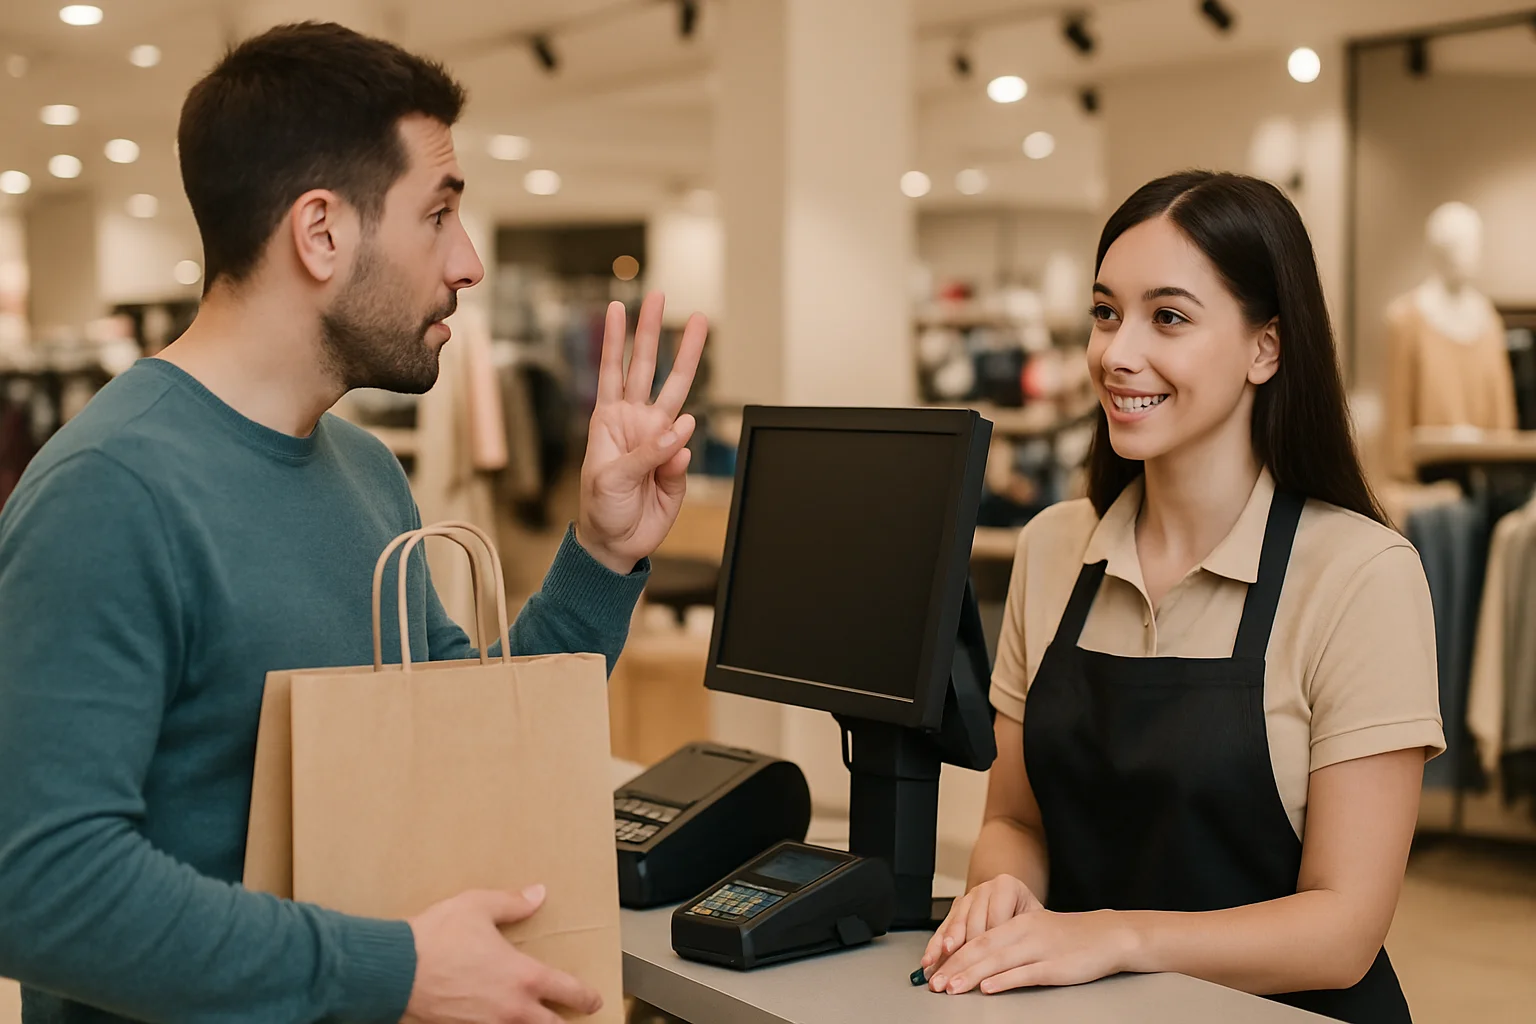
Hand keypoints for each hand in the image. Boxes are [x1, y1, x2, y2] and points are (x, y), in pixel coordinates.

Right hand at [404, 886, 602, 1023]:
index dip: (586, 998)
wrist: (396, 970)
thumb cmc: (437, 937)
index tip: (594, 1000)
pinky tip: (497, 1019)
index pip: (568, 992)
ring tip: (535, 1018)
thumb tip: (538, 894)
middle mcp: (512, 1008)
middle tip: (571, 1018)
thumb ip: (513, 903)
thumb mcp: (478, 907)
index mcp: (524, 977)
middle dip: (563, 1023)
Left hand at [576, 292, 706, 574]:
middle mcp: (636, 422)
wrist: (617, 543)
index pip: (611, 372)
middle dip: (653, 332)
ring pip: (677, 392)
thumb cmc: (601, 507)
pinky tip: (669, 467)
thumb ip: (646, 454)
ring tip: (698, 327)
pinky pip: (684, 450)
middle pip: (646, 368)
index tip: (618, 308)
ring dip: (686, 358)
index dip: (614, 341)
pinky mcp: (677, 464)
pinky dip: (680, 452)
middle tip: (659, 297)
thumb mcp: (609, 479)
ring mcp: (659, 440)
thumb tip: (681, 429)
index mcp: (609, 421)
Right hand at [921, 873, 1041, 978]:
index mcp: (1007, 886)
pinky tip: (929, 960)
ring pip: (954, 926)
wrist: (1021, 902)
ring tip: (937, 968)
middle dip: (965, 953)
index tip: (985, 963)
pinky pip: (943, 928)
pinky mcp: (956, 909)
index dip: (990, 943)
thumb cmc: (1031, 918)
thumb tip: (1016, 959)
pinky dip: (935, 947)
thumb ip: (1026, 935)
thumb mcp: (1036, 922)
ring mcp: (968, 898)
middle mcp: (985, 889)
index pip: (996, 917)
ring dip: (942, 951)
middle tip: (961, 973)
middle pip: (972, 923)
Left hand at [927, 908, 1137, 995]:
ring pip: (999, 961)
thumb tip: (974, 961)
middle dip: (954, 966)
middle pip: (982, 948)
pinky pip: (1026, 973)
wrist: (1106, 936)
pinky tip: (989, 988)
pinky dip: (1005, 980)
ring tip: (952, 988)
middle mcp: (1024, 932)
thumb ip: (1005, 944)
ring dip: (972, 975)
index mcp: (1016, 922)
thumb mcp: (1032, 933)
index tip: (934, 968)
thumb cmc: (1067, 938)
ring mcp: (1039, 949)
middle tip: (934, 983)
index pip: (976, 937)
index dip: (952, 953)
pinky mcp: (1055, 966)